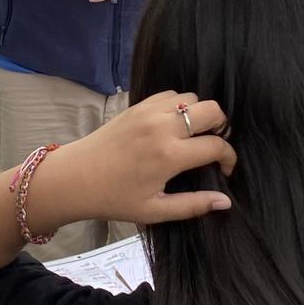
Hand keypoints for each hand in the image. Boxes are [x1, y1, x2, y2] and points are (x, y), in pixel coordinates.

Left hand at [27, 92, 234, 230]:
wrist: (74, 178)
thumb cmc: (114, 198)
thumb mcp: (154, 210)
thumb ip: (193, 205)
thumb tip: (226, 201)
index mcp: (170, 155)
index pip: (216, 146)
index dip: (229, 158)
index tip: (225, 170)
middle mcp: (163, 126)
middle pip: (212, 110)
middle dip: (221, 127)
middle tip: (211, 147)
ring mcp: (149, 111)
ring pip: (192, 98)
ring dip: (199, 115)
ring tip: (192, 136)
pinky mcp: (137, 105)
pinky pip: (170, 94)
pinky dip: (179, 105)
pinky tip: (172, 126)